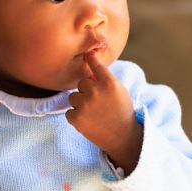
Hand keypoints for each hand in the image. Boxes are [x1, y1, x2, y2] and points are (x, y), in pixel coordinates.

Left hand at [65, 52, 142, 172]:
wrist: (122, 136)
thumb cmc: (121, 111)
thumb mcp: (120, 91)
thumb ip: (105, 80)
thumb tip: (89, 71)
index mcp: (109, 83)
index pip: (95, 65)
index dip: (90, 59)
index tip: (87, 54)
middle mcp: (96, 91)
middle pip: (81, 83)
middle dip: (87, 91)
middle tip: (98, 103)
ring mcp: (85, 105)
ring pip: (73, 97)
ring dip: (80, 104)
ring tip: (94, 114)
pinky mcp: (76, 118)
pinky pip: (69, 111)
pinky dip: (76, 117)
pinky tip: (89, 121)